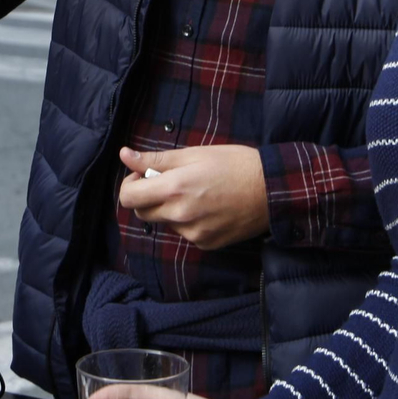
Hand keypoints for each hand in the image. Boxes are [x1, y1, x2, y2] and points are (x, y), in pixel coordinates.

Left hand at [117, 145, 268, 248]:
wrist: (272, 190)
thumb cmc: (234, 164)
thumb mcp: (193, 154)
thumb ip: (155, 159)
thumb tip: (125, 155)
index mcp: (173, 189)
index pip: (128, 198)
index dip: (130, 184)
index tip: (144, 175)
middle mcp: (180, 216)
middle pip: (142, 213)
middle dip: (147, 197)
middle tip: (168, 182)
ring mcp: (193, 234)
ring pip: (165, 223)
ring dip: (170, 209)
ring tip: (196, 193)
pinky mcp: (206, 244)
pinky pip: (185, 233)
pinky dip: (189, 221)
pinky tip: (209, 207)